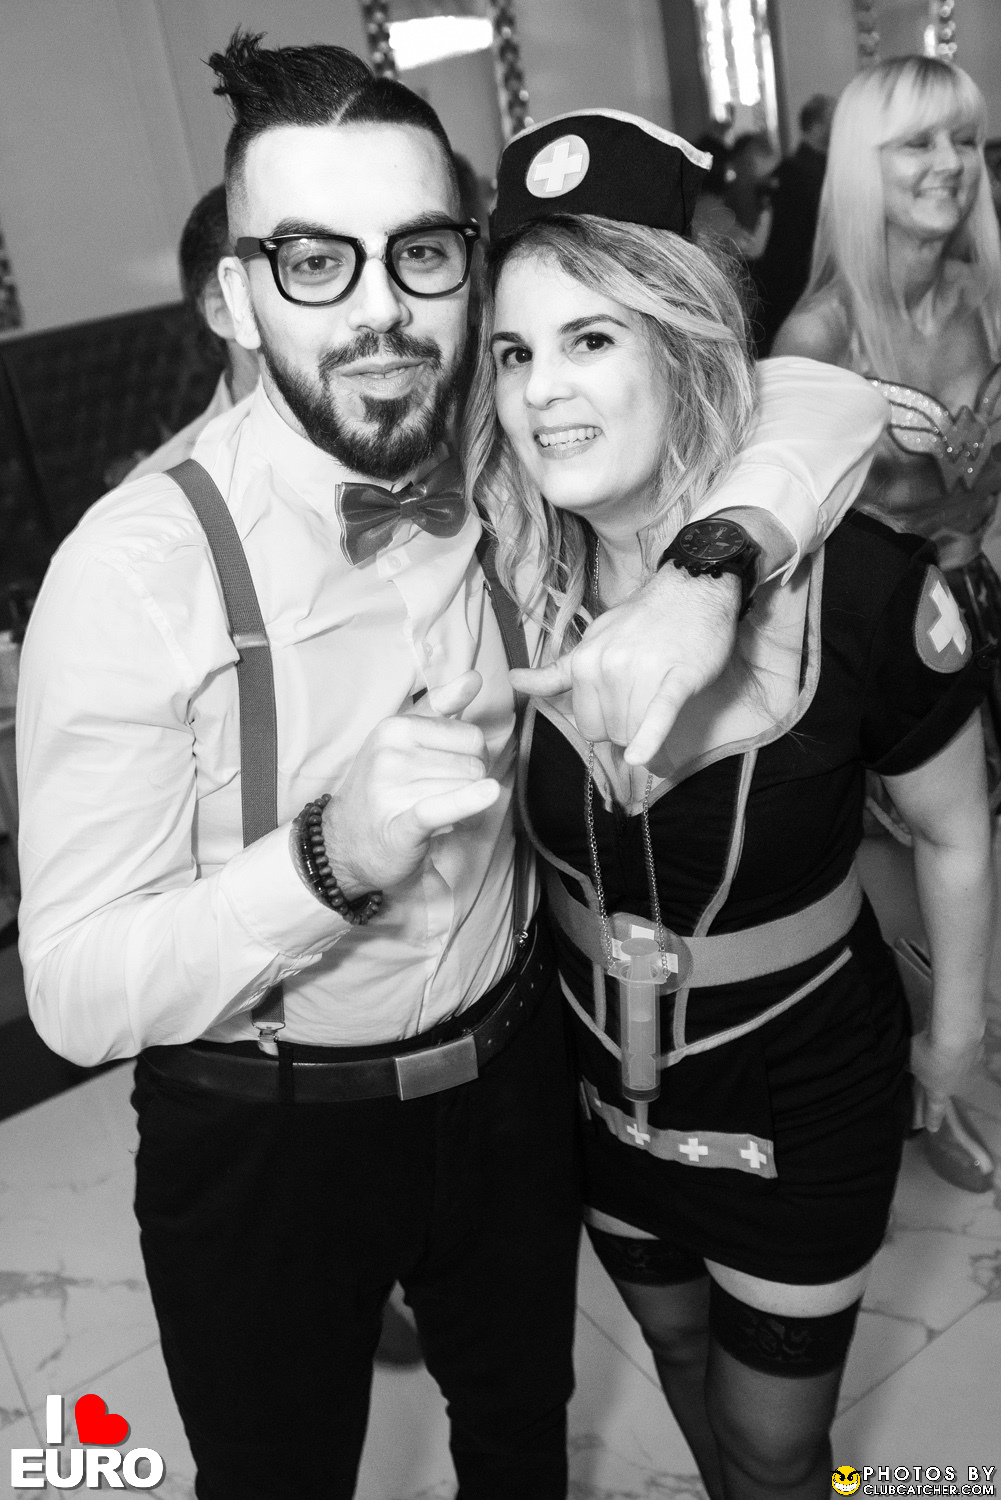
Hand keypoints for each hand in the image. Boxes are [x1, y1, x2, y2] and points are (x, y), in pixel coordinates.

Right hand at [321, 670, 498, 895]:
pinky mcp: (399, 825)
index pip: (472, 737)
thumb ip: (441, 707)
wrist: (345, 843)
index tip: (454, 772)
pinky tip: (488, 794)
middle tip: (444, 797)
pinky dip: (467, 802)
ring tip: (436, 814)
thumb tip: (474, 677)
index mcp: (395, 727)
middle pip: (473, 764)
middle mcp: (391, 753)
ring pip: (466, 790)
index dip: (475, 758)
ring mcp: (391, 788)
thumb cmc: (382, 787)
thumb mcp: (403, 740)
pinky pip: (441, 806)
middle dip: (470, 785)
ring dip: (463, 808)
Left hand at [509, 569, 739, 764]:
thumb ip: (558, 670)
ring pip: (636, 731)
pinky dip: (651, 739)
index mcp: (584, 662)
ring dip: (649, 732)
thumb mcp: (593, 640)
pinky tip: (644, 758)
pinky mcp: (678, 678)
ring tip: (661, 705)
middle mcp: (607, 667)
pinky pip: (659, 716)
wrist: (691, 590)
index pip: (587, 726)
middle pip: (612, 732)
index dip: (606, 724)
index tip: (621, 708)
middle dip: (628, 728)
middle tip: (645, 700)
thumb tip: (513, 680)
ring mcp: (642, 672)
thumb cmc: (642, 620)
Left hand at [911, 1028, 983, 1132]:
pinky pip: (965, 1054)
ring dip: (951, 1065)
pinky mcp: (977, 1053)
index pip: (934, 1110)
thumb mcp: (910, 1062)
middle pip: (946, 1088)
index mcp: (938, 1091)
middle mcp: (957, 1085)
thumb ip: (909, 1068)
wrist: (956, 1035)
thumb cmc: (928, 1054)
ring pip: (957, 1070)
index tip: (931, 1129)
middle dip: (939, 1084)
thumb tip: (907, 1069)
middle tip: (932, 1076)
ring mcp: (969, 1070)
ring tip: (941, 1053)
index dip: (931, 1119)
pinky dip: (959, 1050)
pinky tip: (953, 1041)